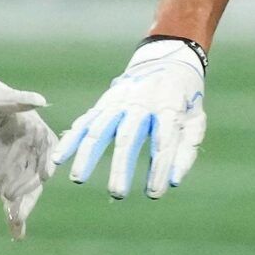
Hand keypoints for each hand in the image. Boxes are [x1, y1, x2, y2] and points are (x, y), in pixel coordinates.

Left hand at [0, 77, 58, 238]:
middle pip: (39, 173)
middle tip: (25, 203)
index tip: (46, 171)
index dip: (50, 159)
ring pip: (26, 189)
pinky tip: (17, 233)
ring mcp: (13, 166)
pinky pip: (9, 199)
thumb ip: (16, 100)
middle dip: (34, 190)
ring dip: (24, 205)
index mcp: (32, 128)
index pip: (49, 146)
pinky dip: (14, 216)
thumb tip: (40, 101)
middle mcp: (27, 150)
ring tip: (17, 219)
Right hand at [54, 38, 206, 199]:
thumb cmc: (184, 100)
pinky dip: (71, 139)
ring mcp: (119, 102)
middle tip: (117, 193)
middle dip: (121, 165)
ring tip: (78, 178)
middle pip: (127, 136)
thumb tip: (173, 182)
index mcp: (168, 106)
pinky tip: (59, 158)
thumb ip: (185, 152)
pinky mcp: (104, 104)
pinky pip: (85, 122)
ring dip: (87, 154)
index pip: (163, 140)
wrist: (166, 61)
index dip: (158, 167)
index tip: (154, 192)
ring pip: (100, 128)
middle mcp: (141, 103)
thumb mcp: (195, 121)